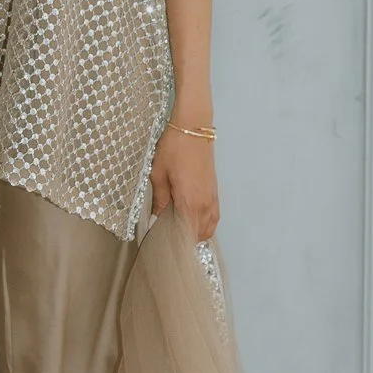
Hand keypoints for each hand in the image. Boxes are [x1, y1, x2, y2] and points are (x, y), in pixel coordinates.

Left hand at [151, 125, 218, 241]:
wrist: (193, 128)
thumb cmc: (173, 149)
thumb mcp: (158, 175)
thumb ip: (159, 200)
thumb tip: (157, 217)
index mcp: (191, 203)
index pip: (188, 236)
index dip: (177, 244)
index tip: (164, 245)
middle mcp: (206, 204)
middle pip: (200, 235)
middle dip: (185, 239)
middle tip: (168, 235)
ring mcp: (213, 198)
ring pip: (209, 226)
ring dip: (196, 231)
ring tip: (178, 227)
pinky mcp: (215, 191)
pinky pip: (213, 215)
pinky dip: (204, 222)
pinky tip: (191, 217)